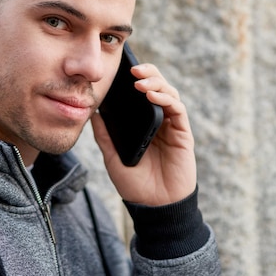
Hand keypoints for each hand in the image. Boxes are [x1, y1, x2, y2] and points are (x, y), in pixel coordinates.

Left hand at [91, 63, 196, 205]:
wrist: (154, 206)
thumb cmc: (135, 184)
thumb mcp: (112, 157)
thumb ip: (104, 136)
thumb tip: (92, 114)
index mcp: (143, 123)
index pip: (141, 93)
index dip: (134, 78)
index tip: (121, 69)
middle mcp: (159, 121)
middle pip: (158, 86)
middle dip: (148, 73)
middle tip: (133, 68)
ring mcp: (172, 126)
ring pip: (169, 93)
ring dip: (156, 83)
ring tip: (140, 81)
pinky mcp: (183, 134)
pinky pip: (177, 110)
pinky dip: (166, 99)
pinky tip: (152, 96)